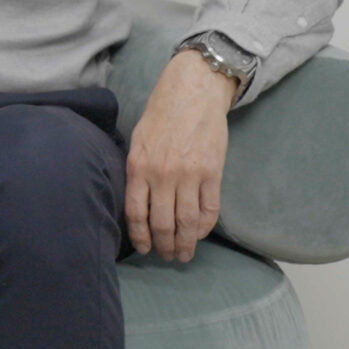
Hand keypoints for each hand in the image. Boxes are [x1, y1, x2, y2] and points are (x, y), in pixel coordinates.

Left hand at [125, 50, 236, 261]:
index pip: (135, 213)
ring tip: (184, 254)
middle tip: (167, 256)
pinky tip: (199, 233)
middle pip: (162, 223)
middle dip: (164, 245)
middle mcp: (162, 174)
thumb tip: (137, 203)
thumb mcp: (138, 140)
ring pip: (186, 221)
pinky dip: (204, 227)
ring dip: (185, 243)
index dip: (140, 236)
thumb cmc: (161, 115)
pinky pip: (209, 209)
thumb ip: (137, 171)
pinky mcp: (212, 173)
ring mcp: (189, 175)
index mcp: (138, 166)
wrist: (192, 92)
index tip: (144, 248)